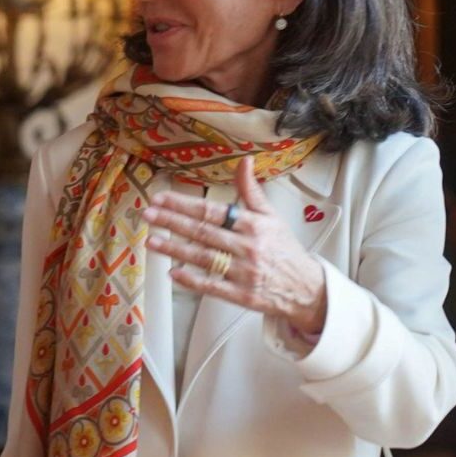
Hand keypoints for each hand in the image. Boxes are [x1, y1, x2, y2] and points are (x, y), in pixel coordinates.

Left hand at [141, 155, 327, 333]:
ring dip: (175, 249)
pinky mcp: (242, 295)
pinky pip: (213, 286)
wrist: (307, 288)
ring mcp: (244, 272)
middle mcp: (248, 246)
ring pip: (204, 258)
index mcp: (253, 225)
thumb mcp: (270, 216)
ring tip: (152, 241)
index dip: (184, 204)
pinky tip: (173, 272)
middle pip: (203, 232)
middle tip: (148, 214)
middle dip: (172, 222)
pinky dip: (192, 280)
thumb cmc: (283, 249)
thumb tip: (245, 161)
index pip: (212, 211)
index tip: (161, 198)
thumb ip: (251, 190)